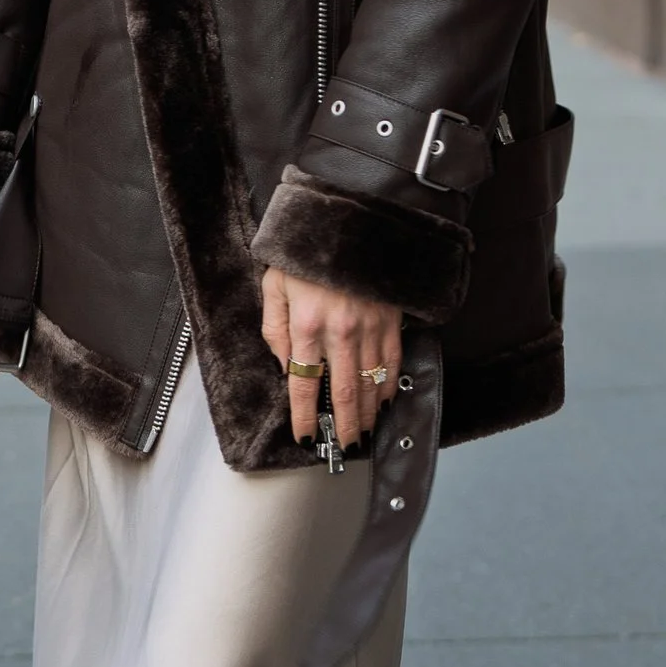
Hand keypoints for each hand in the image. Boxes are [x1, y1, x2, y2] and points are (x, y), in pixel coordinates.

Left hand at [260, 266, 401, 448]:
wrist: (346, 220)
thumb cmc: (302, 253)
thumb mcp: (274, 286)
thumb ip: (275, 330)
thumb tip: (286, 367)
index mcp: (306, 323)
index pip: (304, 383)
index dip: (304, 415)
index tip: (305, 435)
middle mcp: (340, 330)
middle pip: (343, 392)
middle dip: (343, 425)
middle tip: (343, 447)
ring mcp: (369, 327)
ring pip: (370, 383)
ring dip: (367, 413)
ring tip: (362, 433)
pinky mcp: (390, 320)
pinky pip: (391, 363)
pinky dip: (387, 387)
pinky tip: (382, 403)